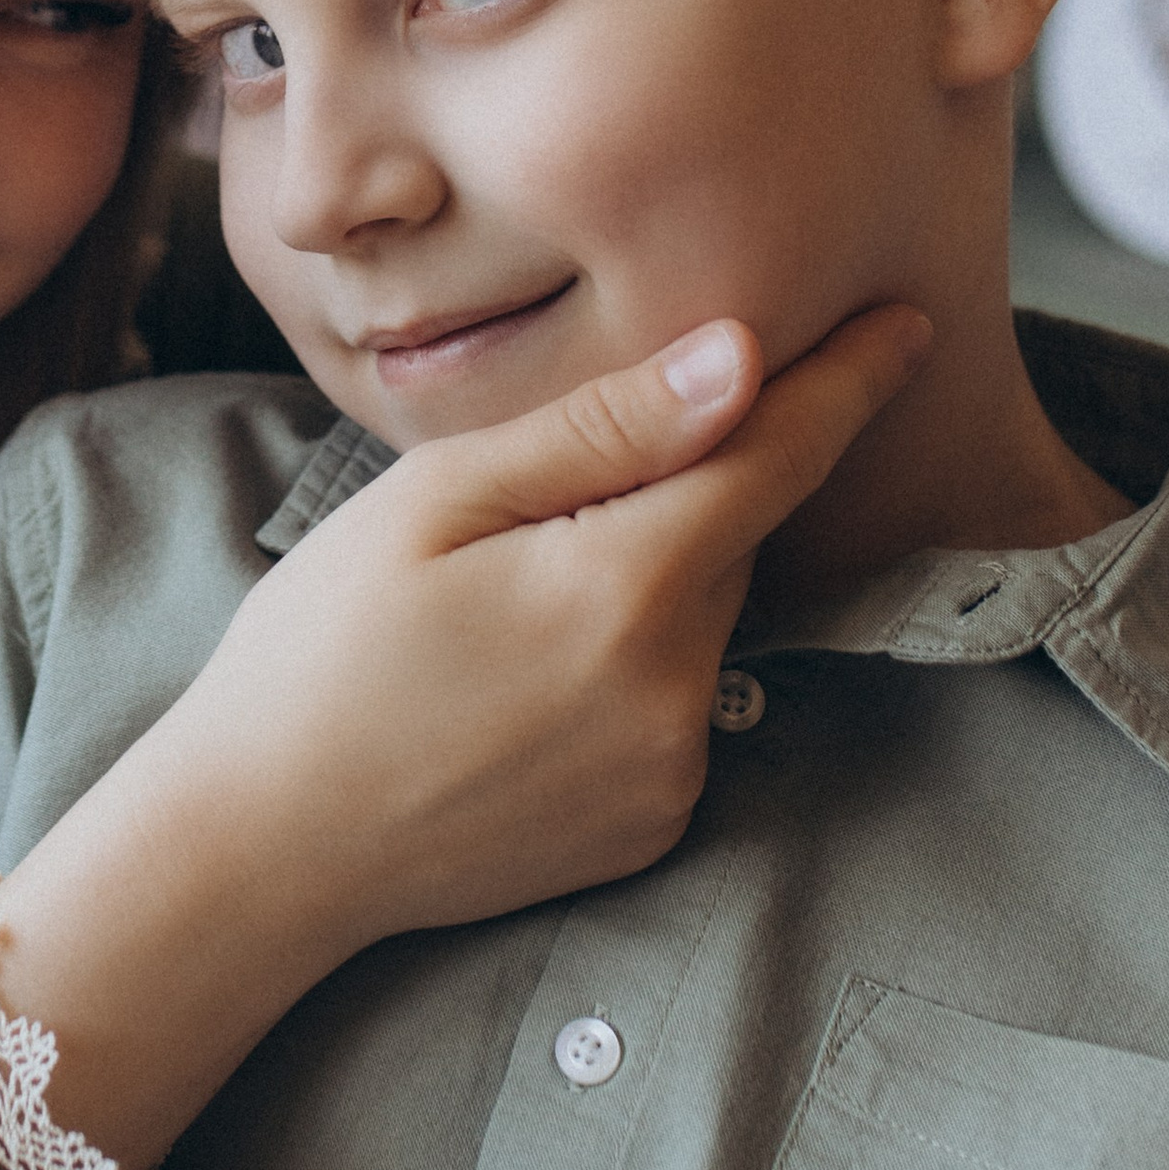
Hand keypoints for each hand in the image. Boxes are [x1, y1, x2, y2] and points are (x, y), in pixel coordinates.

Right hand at [0, 305, 929, 1169]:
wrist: (262, 847)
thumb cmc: (319, 651)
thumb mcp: (433, 502)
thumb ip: (599, 430)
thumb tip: (740, 358)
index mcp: (622, 590)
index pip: (778, 458)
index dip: (846, 381)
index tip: (907, 322)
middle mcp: (675, 691)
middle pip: (727, 540)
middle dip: (673, 496)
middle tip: (530, 508)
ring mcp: (669, 773)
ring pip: (699, 623)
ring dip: (643, 587)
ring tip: (493, 613)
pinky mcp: (650, 827)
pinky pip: (672, 707)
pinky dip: (624, 671)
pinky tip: (512, 687)